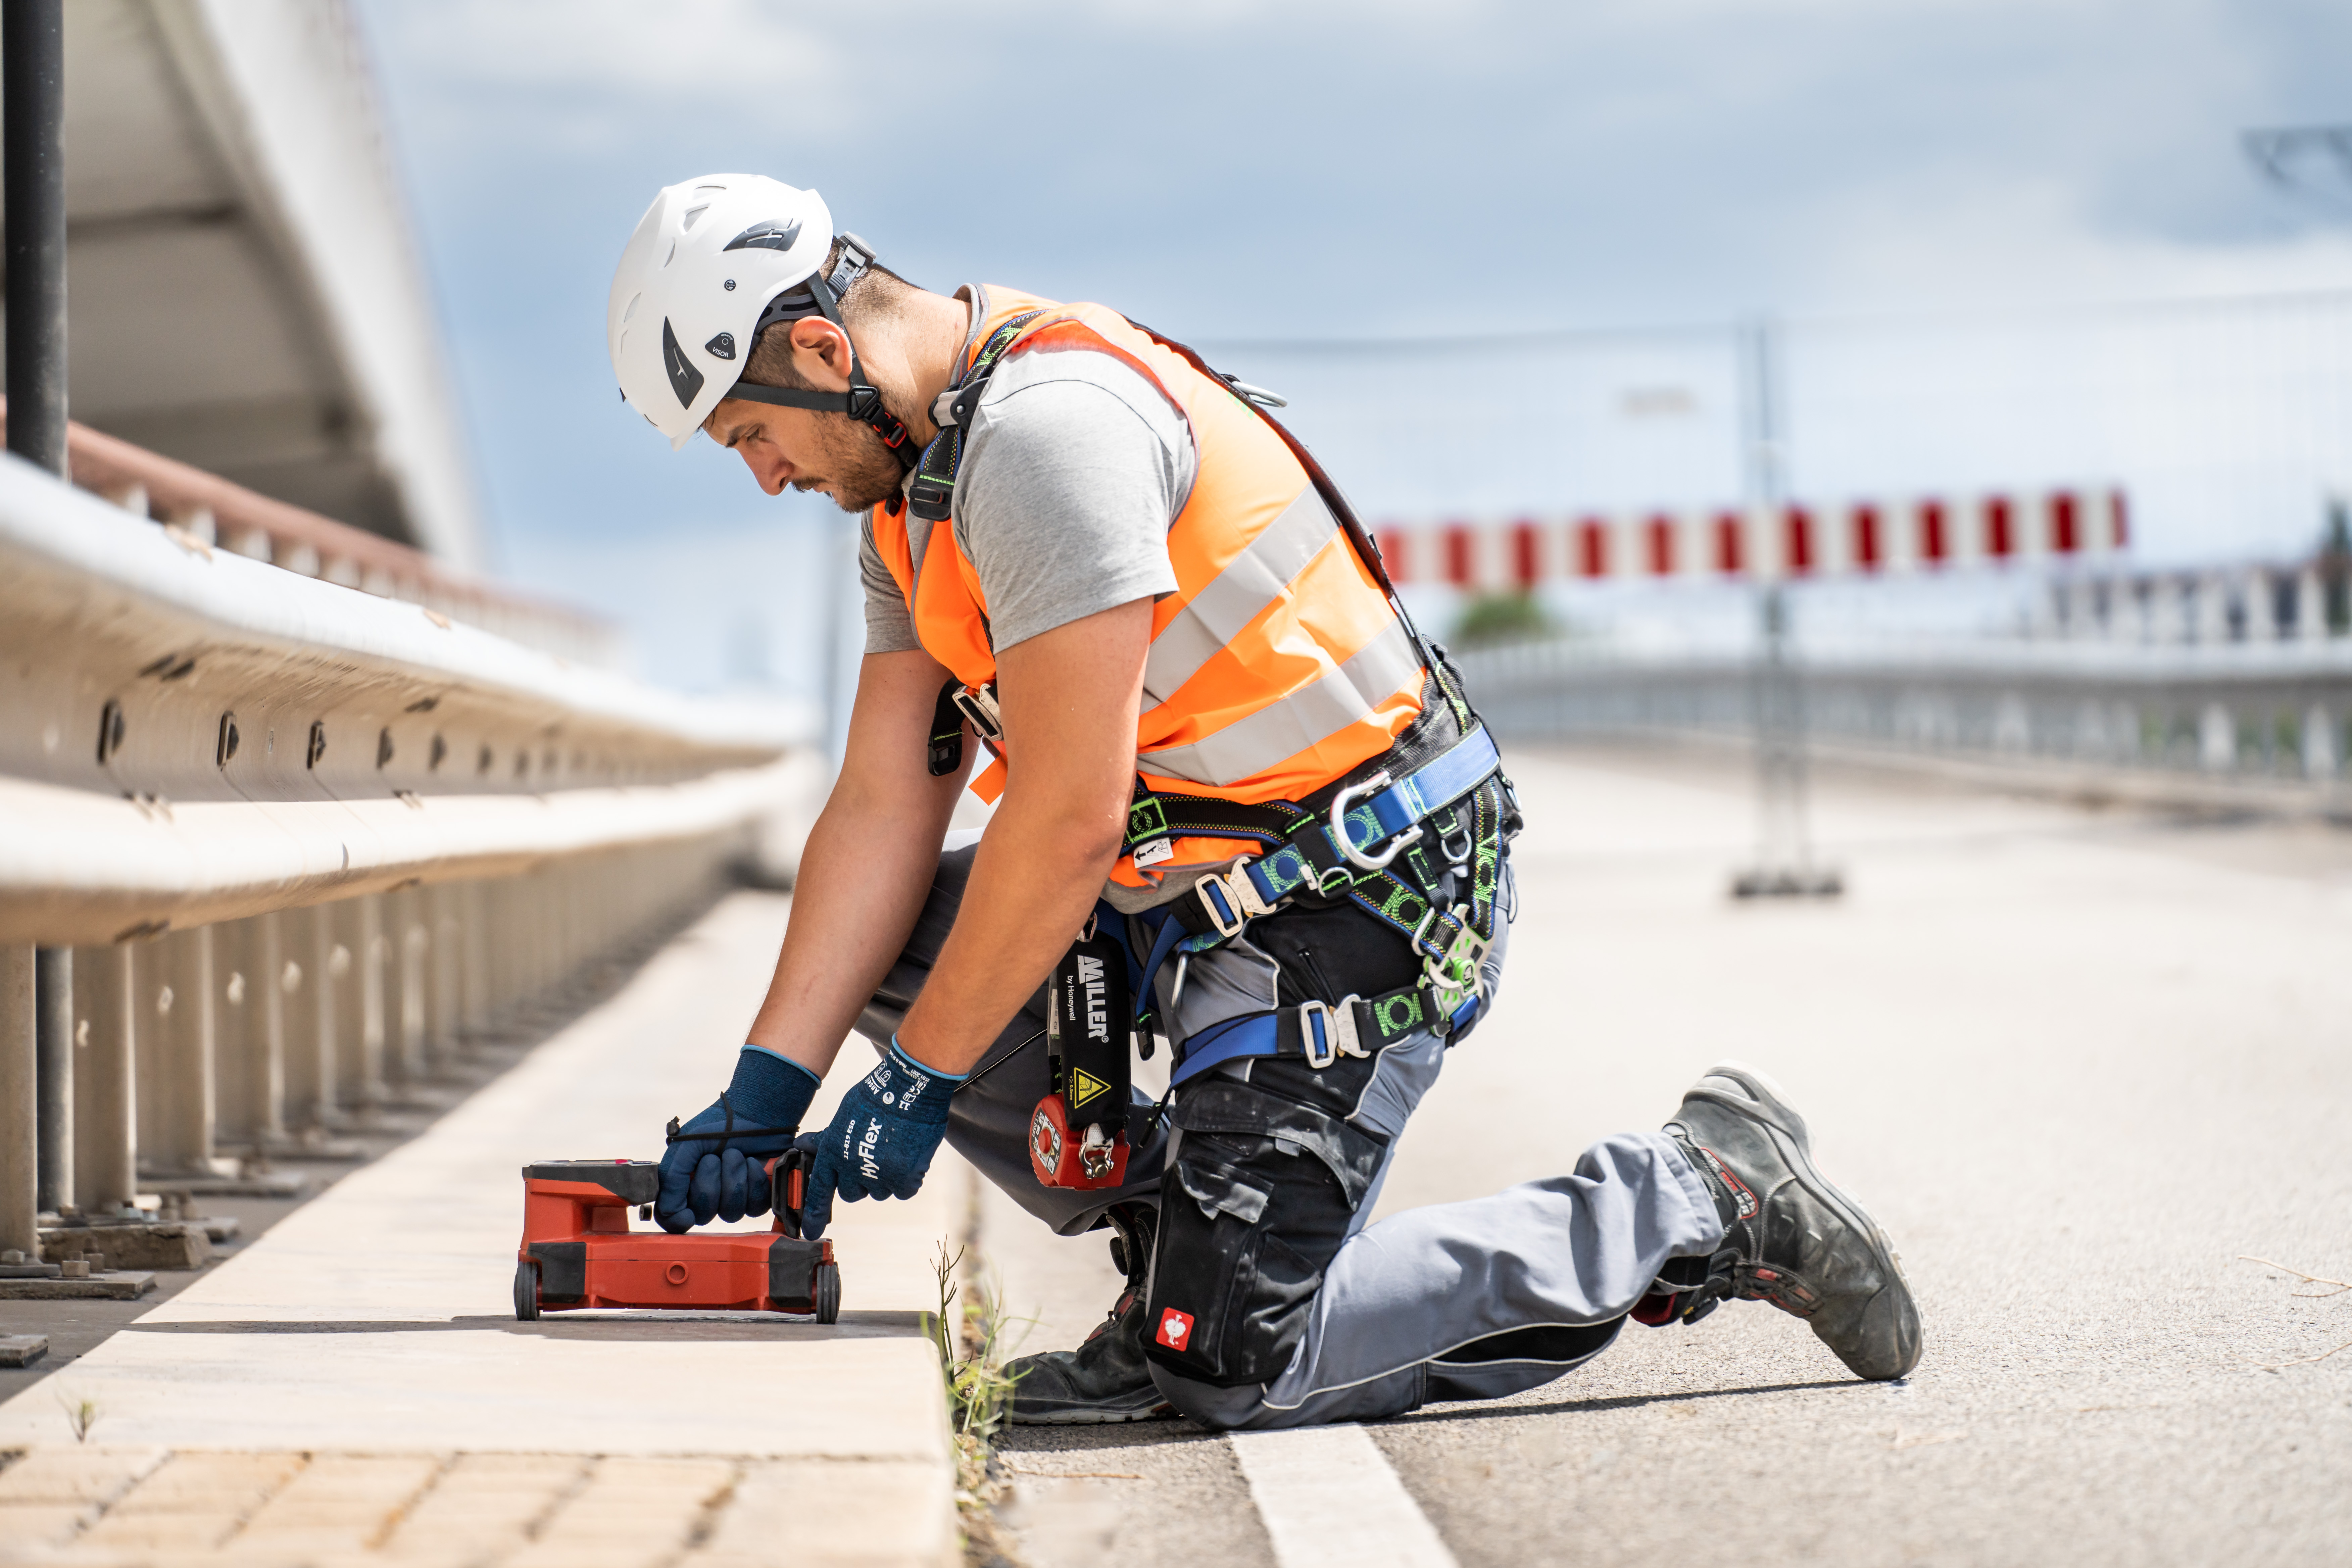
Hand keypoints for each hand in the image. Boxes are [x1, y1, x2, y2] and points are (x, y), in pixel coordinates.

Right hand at [655, 1047, 820, 1232]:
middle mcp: (707, 1195)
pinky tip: (752, 1163)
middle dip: (710, 1185)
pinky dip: (754, 1182)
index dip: (678, 1222)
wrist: (753, 1113)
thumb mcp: (686, 1146)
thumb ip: (672, 1177)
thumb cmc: (718, 1126)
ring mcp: (732, 1197)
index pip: (673, 1218)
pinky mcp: (756, 1196)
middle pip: (704, 1216)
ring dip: (733, 1179)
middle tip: (714, 1158)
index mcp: (684, 1185)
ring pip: (731, 1213)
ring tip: (735, 1154)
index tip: (687, 1215)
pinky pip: (755, 1206)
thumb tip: (668, 1211)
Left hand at [801, 1036, 963, 1238]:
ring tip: (894, 1148)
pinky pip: (903, 1190)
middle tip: (873, 1156)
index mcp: (834, 1152)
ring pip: (879, 1192)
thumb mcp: (844, 1116)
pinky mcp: (905, 1180)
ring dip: (885, 1178)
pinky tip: (908, 1155)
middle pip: (852, 1193)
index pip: (819, 1190)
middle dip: (861, 1180)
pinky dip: (907, 1177)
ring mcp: (879, 1177)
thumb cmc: (876, 1097)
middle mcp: (853, 1169)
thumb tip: (804, 1145)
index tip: (811, 1232)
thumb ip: (827, 1138)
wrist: (910, 1090)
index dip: (814, 1214)